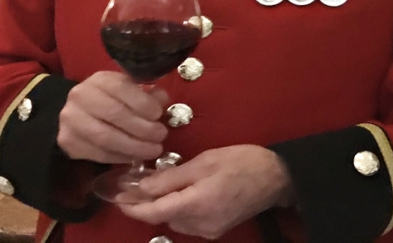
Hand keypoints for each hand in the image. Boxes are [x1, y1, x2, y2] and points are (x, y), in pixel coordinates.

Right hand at [57, 71, 168, 162]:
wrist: (78, 113)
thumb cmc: (111, 100)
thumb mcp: (129, 89)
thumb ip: (147, 94)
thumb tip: (162, 101)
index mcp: (99, 79)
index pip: (121, 88)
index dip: (142, 103)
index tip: (159, 115)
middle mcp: (81, 96)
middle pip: (114, 114)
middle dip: (142, 128)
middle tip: (161, 136)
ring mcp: (70, 120)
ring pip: (106, 137)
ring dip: (134, 147)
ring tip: (153, 150)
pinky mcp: (67, 141)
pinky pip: (98, 153)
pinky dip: (120, 157)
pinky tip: (135, 157)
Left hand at [118, 145, 294, 237]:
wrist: (277, 177)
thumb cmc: (242, 161)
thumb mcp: (204, 161)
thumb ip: (171, 177)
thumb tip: (141, 187)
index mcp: (195, 204)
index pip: (152, 211)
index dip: (130, 206)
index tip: (115, 197)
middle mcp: (199, 224)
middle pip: (162, 216)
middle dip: (147, 202)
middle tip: (138, 181)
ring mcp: (209, 230)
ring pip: (174, 219)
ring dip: (165, 205)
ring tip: (163, 183)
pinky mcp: (216, 230)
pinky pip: (188, 222)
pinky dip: (180, 208)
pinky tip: (184, 193)